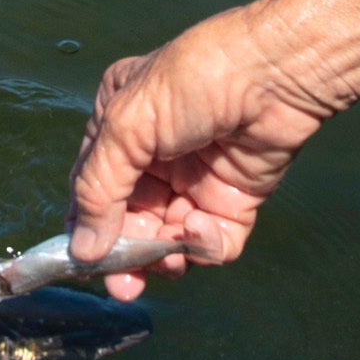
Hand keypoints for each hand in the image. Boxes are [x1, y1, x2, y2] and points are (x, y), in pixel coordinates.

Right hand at [67, 1, 350, 300]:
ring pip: (168, 240)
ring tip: (168, 257)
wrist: (277, 74)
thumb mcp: (129, 126)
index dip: (86, 228)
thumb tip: (82, 251)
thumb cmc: (196, 80)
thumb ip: (99, 189)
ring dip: (165, 255)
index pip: (92, 188)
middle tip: (124, 285)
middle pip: (129, 221)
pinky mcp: (233, 199)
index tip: (83, 264)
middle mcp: (154, 155)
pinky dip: (204, 245)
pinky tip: (202, 227)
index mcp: (120, 126)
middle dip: (126, 255)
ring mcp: (194, 179)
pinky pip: (211, 241)